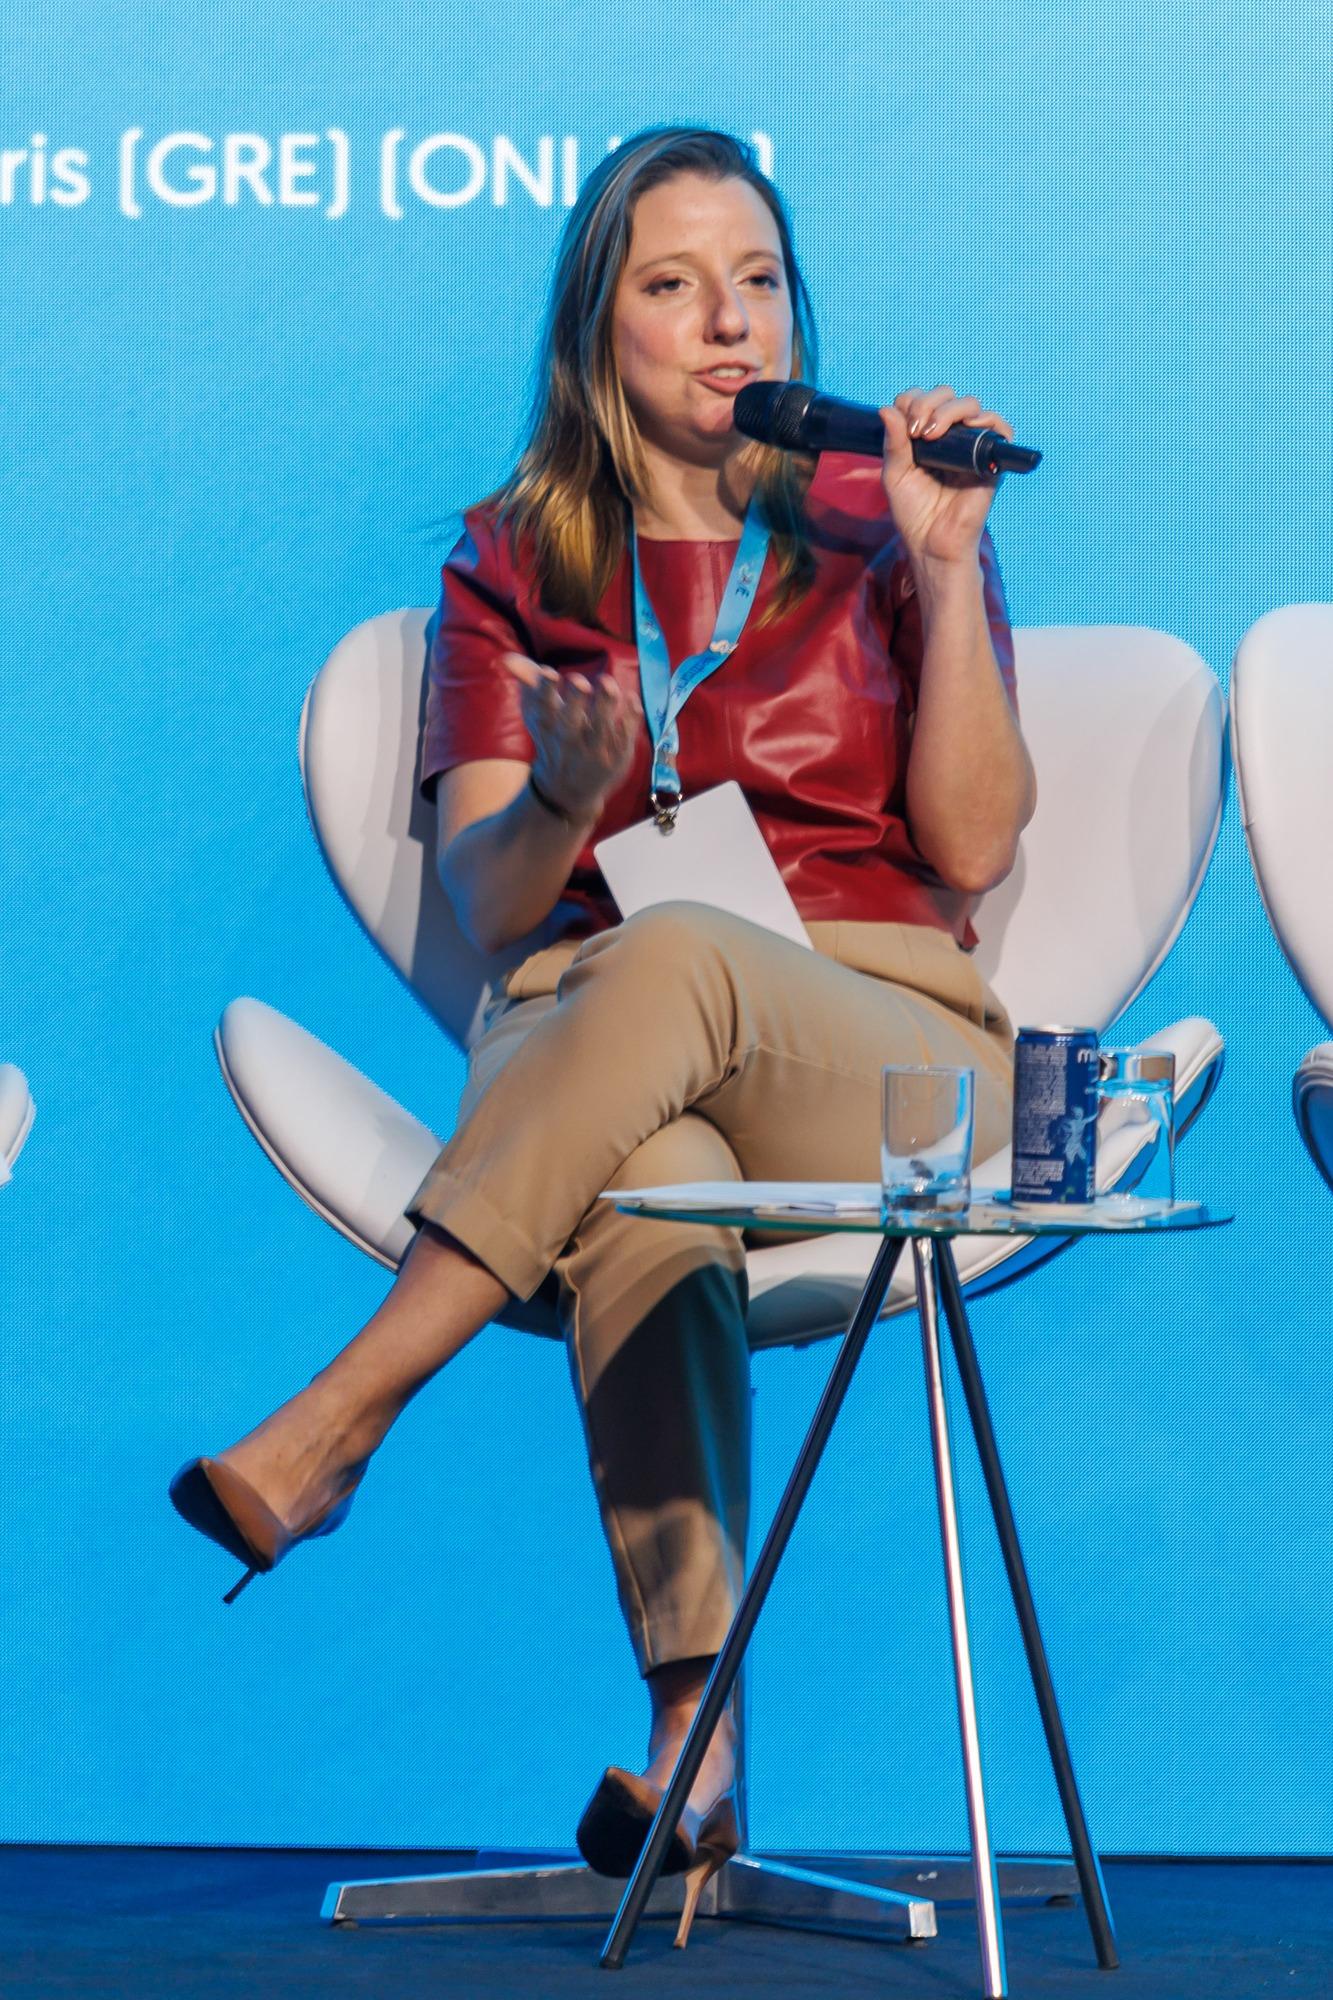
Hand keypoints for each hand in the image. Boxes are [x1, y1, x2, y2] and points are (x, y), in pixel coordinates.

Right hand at [499, 654, 638, 823]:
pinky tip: (632, 698)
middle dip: (575, 700)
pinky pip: (625, 737)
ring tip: (607, 683)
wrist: (566, 791)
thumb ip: (528, 683)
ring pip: (601, 728)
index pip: (544, 707)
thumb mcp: (537, 714)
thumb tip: (506, 658)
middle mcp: (569, 740)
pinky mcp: (617, 756)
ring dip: (605, 705)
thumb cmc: (553, 740)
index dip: (546, 690)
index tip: (549, 672)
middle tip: (579, 681)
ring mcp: (594, 750)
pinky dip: (630, 718)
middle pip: (571, 720)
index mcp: (548, 726)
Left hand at [879, 386, 1013, 569]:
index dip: (911, 402)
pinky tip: (967, 428)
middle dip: (927, 403)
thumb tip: (886, 408)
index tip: (903, 427)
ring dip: (949, 410)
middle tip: (916, 430)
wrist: (932, 543)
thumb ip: (893, 443)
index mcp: (926, 437)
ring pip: (970, 404)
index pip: (921, 399)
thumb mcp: (895, 475)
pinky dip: (987, 420)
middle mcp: (950, 437)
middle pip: (946, 395)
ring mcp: (971, 446)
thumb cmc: (914, 514)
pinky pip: (999, 427)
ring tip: (932, 434)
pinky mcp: (991, 459)